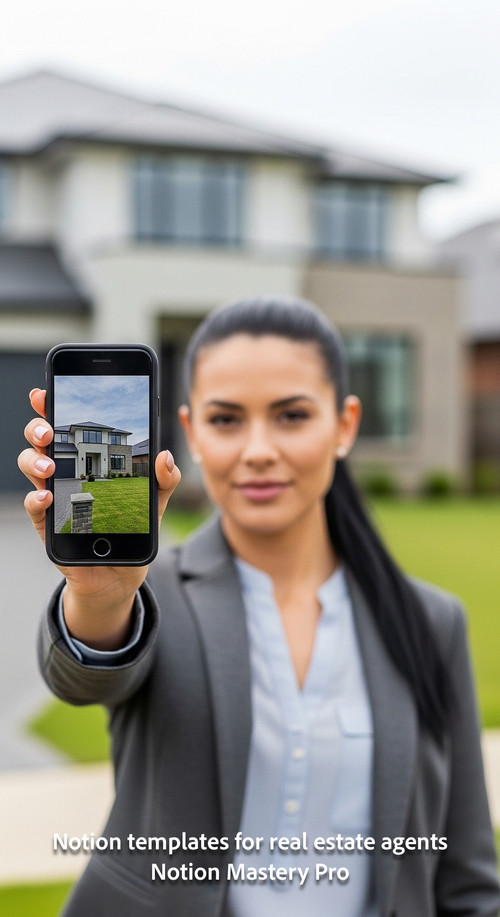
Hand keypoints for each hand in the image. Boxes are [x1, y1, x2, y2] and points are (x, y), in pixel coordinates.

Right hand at [18, 388, 180, 648]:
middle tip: (48, 432)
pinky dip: (35, 500)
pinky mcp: (49, 527)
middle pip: (41, 442)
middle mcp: (65, 474)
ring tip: (49, 467)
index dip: (52, 407)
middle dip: (38, 429)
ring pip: (31, 468)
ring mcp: (54, 498)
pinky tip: (44, 497)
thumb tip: (166, 457)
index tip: (45, 392)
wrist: (120, 575)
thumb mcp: (154, 502)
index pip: (66, 427)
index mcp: (87, 461)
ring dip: (35, 462)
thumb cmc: (131, 529)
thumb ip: (164, 479)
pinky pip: (34, 508)